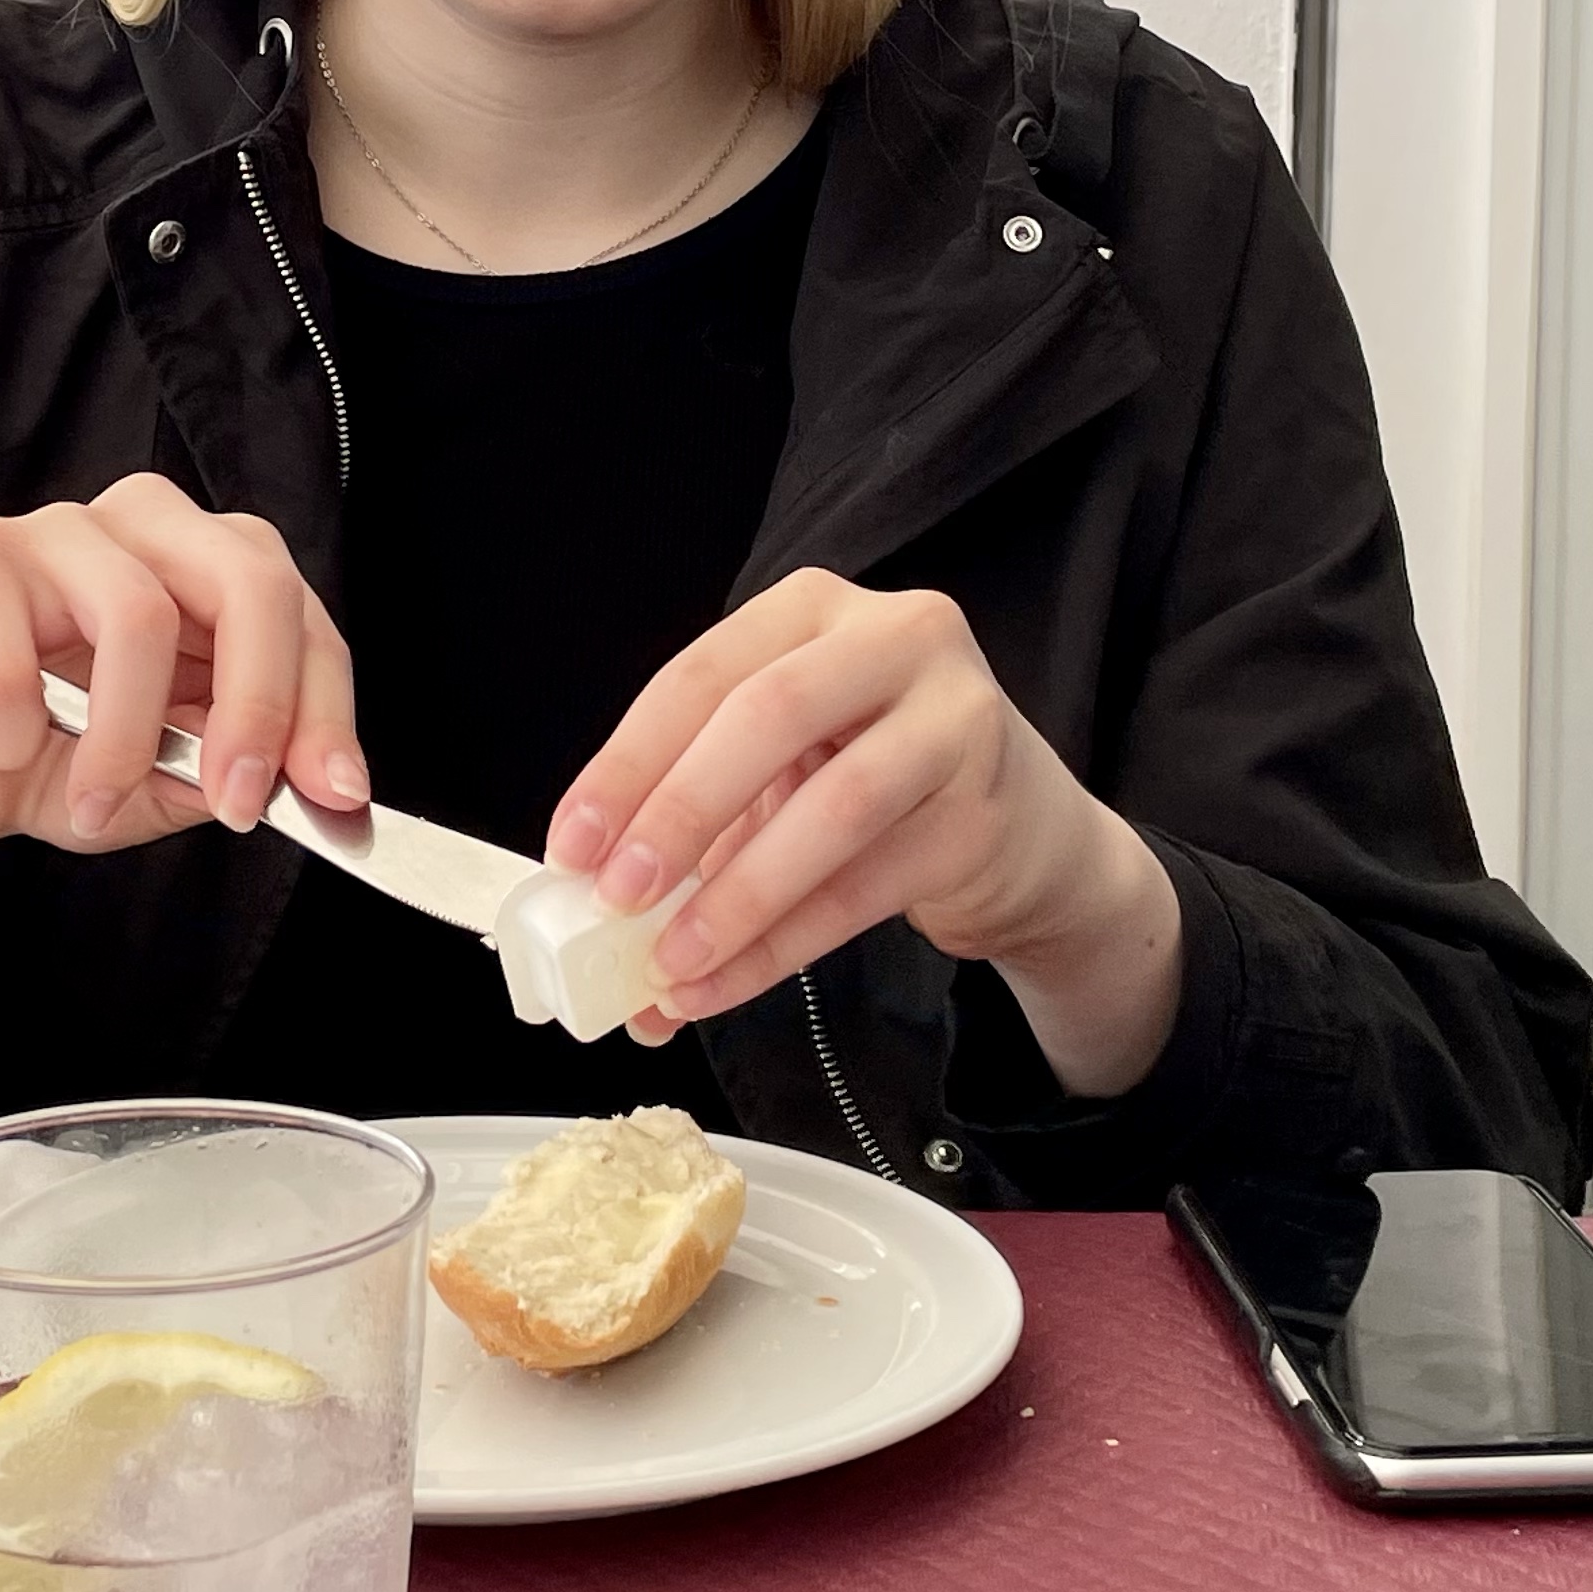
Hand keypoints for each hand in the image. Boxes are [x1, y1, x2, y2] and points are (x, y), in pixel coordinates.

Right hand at [0, 475, 369, 883]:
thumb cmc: (60, 758)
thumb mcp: (164, 782)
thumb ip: (229, 773)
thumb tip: (306, 787)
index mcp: (212, 568)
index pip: (298, 617)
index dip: (321, 707)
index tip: (331, 793)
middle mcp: (148, 528)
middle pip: (245, 578)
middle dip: (258, 702)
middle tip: (235, 799)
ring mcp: (57, 531)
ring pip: (137, 614)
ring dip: (123, 740)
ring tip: (94, 805)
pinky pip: (13, 650)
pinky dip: (16, 726)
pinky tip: (5, 753)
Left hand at [545, 574, 1184, 1098]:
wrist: (1020, 830)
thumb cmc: (871, 778)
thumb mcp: (782, 758)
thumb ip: (696, 803)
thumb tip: (587, 895)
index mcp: (814, 608)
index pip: (703, 674)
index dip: (628, 762)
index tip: (572, 845)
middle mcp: (894, 638)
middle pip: (768, 716)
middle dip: (680, 811)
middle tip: (618, 896)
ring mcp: (956, 718)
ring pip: (830, 808)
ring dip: (737, 896)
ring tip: (668, 963)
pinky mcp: (983, 814)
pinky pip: (865, 889)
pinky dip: (782, 946)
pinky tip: (723, 983)